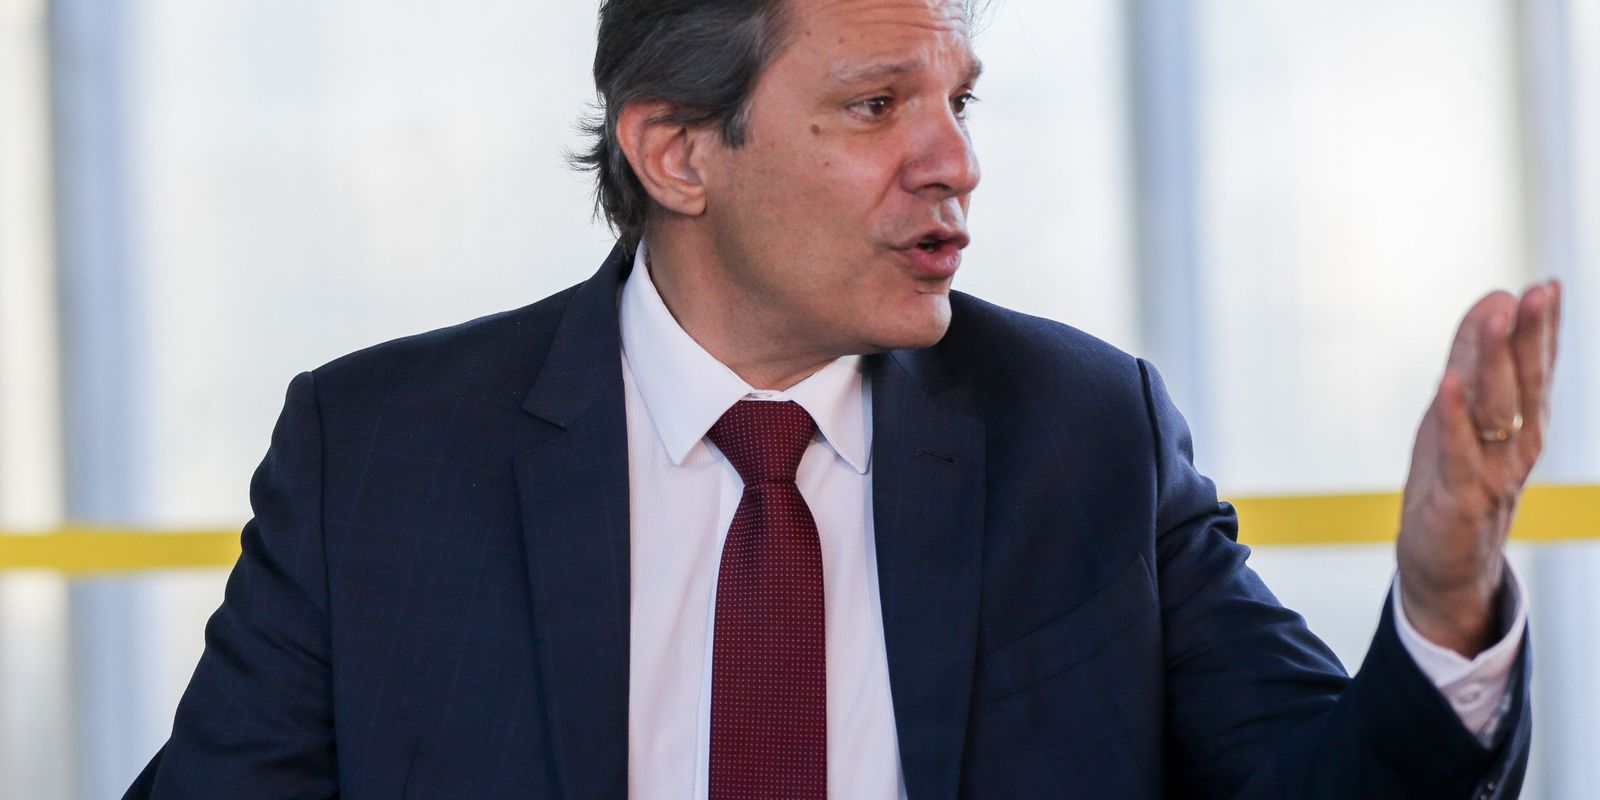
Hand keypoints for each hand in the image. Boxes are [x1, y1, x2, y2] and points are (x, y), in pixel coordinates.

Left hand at [1396, 280, 1561, 657]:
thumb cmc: (1453, 479)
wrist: (1445, 564)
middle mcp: (1517, 444)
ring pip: (1498, 411)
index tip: (1548, 284)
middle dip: (1533, 337)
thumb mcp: (1461, 411)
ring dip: (1495, 363)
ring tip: (1495, 318)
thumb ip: (1475, 358)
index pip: (1537, 367)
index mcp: (1522, 422)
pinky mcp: (1461, 499)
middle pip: (1527, 383)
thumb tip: (1493, 299)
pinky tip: (1448, 384)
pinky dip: (1454, 419)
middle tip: (1539, 292)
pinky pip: (1459, 454)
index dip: (1544, 327)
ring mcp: (1492, 472)